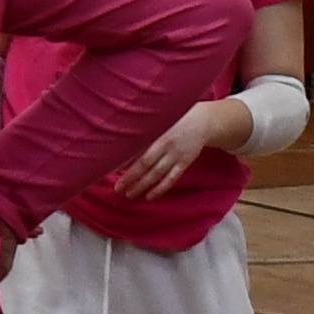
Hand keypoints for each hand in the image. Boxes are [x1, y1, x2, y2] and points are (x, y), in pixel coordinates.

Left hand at [105, 100, 226, 201]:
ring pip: (157, 174)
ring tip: (129, 194)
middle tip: (117, 188)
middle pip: (144, 164)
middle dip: (130, 178)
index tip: (110, 168)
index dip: (123, 160)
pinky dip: (161, 188)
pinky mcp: (185, 162)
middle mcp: (165, 144)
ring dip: (142, 185)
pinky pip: (172, 178)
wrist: (204, 120)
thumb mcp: (159, 119)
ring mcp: (176, 154)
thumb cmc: (175, 117)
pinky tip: (150, 196)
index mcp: (155, 131)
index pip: (136, 148)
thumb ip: (142, 128)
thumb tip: (120, 140)